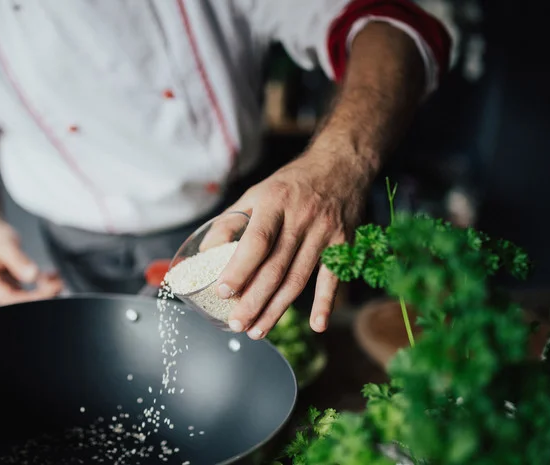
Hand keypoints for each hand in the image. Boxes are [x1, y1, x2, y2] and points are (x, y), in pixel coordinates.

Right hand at [0, 218, 62, 304]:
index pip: (12, 300)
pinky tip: (51, 275)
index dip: (33, 298)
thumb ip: (18, 261)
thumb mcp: (6, 245)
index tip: (51, 288)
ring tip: (58, 280)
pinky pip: (30, 291)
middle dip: (42, 295)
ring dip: (45, 291)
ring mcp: (4, 288)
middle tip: (59, 284)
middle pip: (21, 302)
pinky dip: (43, 284)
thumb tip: (32, 275)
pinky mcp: (13, 285)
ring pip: (28, 298)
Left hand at [214, 150, 367, 338]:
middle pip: (276, 267)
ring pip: (298, 278)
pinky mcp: (343, 244)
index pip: (256, 241)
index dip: (239, 269)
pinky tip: (316, 325)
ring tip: (258, 330)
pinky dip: (325, 303)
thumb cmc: (292, 183)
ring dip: (277, 309)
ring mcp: (325, 232)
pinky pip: (332, 278)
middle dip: (254, 300)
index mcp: (274, 202)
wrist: (341, 165)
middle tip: (237, 324)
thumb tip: (206, 253)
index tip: (223, 291)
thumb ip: (231, 221)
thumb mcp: (257, 192)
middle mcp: (301, 218)